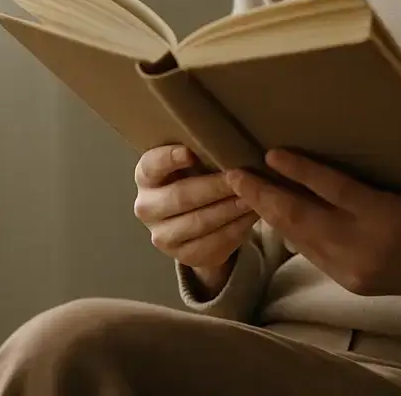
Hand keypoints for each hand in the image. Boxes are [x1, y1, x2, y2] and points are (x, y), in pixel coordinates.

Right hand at [133, 145, 256, 294]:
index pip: (152, 166)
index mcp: (146, 177)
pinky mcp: (183, 256)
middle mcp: (147, 207)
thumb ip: (203, 153)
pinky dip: (236, 228)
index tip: (189, 153)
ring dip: (229, 209)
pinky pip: (213, 243)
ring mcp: (162, 235)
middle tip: (242, 176)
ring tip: (254, 196)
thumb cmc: (196, 178)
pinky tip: (252, 215)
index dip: (168, 159)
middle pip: (181, 196)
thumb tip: (231, 144)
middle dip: (215, 187)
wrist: (194, 222)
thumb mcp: (194, 163)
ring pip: (199, 222)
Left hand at [227, 150, 400, 317]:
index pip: (333, 188)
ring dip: (269, 214)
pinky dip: (291, 232)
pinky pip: (310, 253)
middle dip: (263, 195)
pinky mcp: (346, 283)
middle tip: (234, 174)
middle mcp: (364, 245)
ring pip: (298, 238)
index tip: (269, 152)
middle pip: (302, 218)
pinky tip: (274, 215)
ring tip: (245, 191)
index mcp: (384, 214)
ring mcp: (352, 269)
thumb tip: (315, 165)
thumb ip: (362, 184)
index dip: (298, 170)